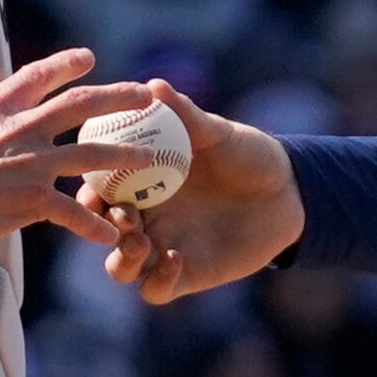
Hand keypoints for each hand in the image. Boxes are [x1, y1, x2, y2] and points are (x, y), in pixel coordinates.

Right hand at [0, 49, 157, 245]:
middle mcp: (22, 129)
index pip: (37, 76)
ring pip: (92, 155)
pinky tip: (110, 236)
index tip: (88, 58)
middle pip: (80, 105)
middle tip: (146, 95)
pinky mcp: (34, 199)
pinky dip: (93, 226)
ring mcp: (32, 163)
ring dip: (124, 157)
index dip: (65, 65)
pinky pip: (74, 213)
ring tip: (148, 158)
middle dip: (117, 97)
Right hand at [87, 81, 304, 304]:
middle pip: (103, 233)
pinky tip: (174, 258)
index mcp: (141, 184)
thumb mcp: (216, 134)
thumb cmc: (247, 154)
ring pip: (121, 267)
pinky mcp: (187, 275)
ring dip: (121, 260)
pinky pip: (157, 290)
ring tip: (139, 243)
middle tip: (121, 216)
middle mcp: (146, 218)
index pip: (99, 193)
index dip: (88, 194)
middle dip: (102, 228)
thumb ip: (185, 115)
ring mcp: (163, 249)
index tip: (92, 189)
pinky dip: (157, 281)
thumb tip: (154, 86)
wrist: (289, 189)